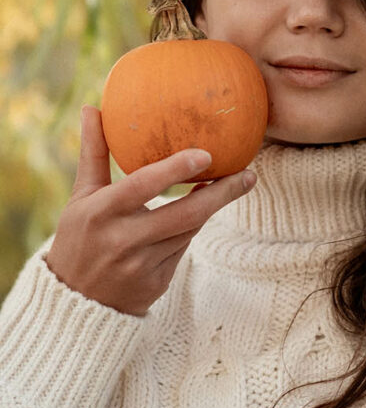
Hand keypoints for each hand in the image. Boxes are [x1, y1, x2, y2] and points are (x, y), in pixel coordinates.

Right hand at [45, 106, 256, 315]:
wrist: (75, 301)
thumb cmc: (80, 236)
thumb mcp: (82, 196)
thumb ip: (93, 153)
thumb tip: (92, 106)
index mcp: (101, 213)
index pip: (142, 185)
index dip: (174, 169)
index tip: (206, 154)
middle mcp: (123, 240)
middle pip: (184, 215)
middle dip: (221, 194)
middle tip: (248, 173)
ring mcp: (141, 265)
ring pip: (189, 230)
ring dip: (211, 206)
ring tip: (237, 181)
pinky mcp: (156, 283)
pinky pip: (184, 248)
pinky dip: (193, 227)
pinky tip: (205, 209)